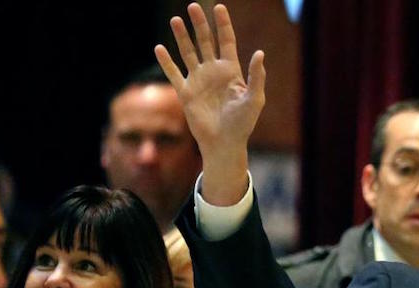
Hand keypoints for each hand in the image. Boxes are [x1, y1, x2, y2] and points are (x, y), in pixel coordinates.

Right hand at [154, 2, 265, 204]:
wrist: (224, 143)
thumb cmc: (243, 123)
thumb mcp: (255, 99)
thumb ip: (257, 76)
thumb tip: (259, 53)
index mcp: (231, 71)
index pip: (226, 41)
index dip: (223, 24)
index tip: (219, 7)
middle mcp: (213, 72)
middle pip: (205, 42)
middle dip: (199, 24)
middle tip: (193, 6)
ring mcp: (198, 81)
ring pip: (188, 53)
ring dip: (182, 37)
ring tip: (175, 19)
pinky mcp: (186, 93)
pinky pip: (174, 74)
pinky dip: (166, 62)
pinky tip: (159, 48)